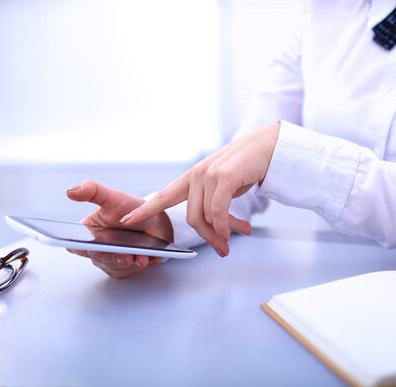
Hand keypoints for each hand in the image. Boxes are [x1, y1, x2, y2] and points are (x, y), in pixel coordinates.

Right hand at [66, 179, 173, 277]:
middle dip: (112, 257)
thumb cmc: (129, 209)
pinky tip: (149, 257)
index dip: (80, 248)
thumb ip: (92, 191)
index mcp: (88, 233)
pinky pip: (132, 270)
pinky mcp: (125, 268)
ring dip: (129, 262)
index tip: (91, 246)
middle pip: (100, 259)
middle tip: (122, 254)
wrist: (152, 220)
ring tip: (140, 256)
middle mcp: (97, 249)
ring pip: (117, 266)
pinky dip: (141, 263)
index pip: (75, 246)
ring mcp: (111, 260)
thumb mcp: (111, 197)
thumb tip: (71, 191)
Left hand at [120, 122, 280, 255]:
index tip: (127, 220)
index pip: (164, 195)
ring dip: (222, 233)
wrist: (269, 146)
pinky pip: (218, 210)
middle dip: (208, 238)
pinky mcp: (225, 177)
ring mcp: (210, 174)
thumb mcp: (225, 186)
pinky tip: (236, 231)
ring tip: (238, 236)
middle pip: (192, 218)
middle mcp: (197, 175)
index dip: (145, 209)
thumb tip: (215, 226)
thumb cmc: (248, 167)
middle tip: (223, 249)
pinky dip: (225, 225)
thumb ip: (214, 201)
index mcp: (193, 177)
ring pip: (207, 217)